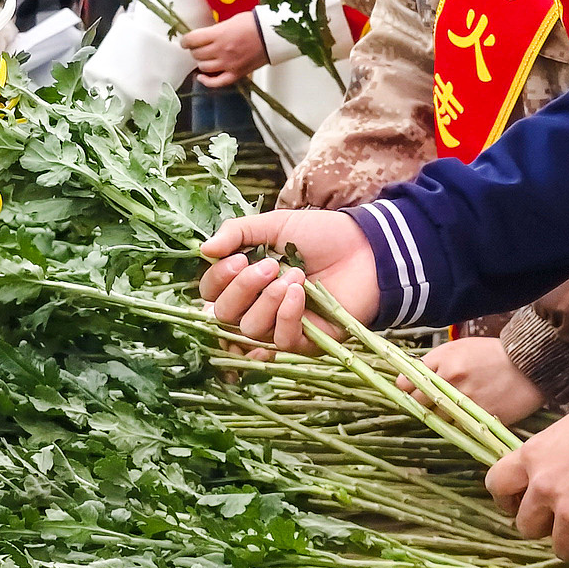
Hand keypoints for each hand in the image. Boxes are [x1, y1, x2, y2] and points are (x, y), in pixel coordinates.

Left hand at [181, 11, 268, 86]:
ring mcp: (228, 64)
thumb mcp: (230, 21)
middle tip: (198, 47)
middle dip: (194, 50)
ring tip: (204, 58)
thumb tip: (204, 37)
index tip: (185, 41)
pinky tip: (201, 77)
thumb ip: (216, 31)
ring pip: (204, 67)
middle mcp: (221, 50)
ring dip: (201, 62)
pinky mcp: (237, 73)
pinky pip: (217, 82)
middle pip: (197, 54)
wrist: (272, 35)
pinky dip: (206, 81)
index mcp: (219, 34)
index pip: (192, 40)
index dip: (185, 41)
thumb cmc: (254, 24)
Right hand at [199, 209, 380, 352]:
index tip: (238, 258)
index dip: (218, 280)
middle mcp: (256, 306)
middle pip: (223, 316)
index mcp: (244, 279)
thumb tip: (203, 249)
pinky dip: (286, 316)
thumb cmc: (320, 235)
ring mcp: (279, 326)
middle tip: (268, 266)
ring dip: (267, 301)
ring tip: (293, 276)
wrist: (366, 248)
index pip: (210, 294)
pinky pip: (280, 341)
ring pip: (250, 330)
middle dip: (241, 290)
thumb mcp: (274, 225)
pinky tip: (299, 293)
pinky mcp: (304, 342)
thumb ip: (237, 233)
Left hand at [399, 336, 546, 423]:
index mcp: (444, 361)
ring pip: (437, 418)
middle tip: (431, 400)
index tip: (410, 389)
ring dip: (440, 415)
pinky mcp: (480, 418)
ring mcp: (465, 402)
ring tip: (453, 407)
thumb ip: (434, 361)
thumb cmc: (492, 353)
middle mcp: (451, 381)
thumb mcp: (460, 347)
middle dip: (421, 402)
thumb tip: (410, 374)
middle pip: (419, 402)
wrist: (529, 364)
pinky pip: (458, 427)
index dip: (407, 388)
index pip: (407, 382)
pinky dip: (458, 424)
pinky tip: (466, 415)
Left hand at [483, 400, 568, 567]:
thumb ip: (553, 455)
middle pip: (526, 526)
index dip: (508, 499)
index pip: (496, 485)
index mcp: (532, 457)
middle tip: (565, 521)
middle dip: (545, 526)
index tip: (522, 503)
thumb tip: (554, 469)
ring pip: (561, 550)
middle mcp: (543, 487)